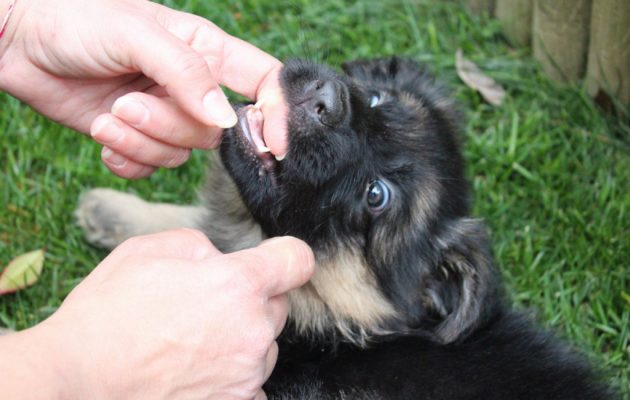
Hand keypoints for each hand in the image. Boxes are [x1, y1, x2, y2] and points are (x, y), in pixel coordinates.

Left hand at [0, 0, 288, 177]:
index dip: (278, 114)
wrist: (19, 41)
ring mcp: (165, 116)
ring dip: (140, 141)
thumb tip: (227, 120)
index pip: (264, 83)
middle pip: (215, 132)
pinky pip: (151, 168)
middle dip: (170, 126)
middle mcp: (192, 87)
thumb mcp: (138, 35)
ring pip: (181, 153)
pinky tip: (103, 134)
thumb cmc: (76, 19)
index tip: (273, 146)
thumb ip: (187, 75)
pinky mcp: (138, 139)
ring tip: (109, 114)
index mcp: (207, 51)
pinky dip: (126, 158)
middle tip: (128, 103)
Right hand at [0, 230, 313, 399]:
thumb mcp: (150, 250)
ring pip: (264, 346)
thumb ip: (202, 246)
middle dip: (251, 301)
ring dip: (242, 339)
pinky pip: (250, 382)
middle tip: (206, 306)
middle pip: (277, 306)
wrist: (77, 378)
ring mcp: (246, 374)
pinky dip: (231, 375)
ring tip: (192, 342)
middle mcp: (252, 331)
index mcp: (237, 284)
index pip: (296, 260)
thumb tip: (221, 259)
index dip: (286, 257)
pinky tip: (196, 370)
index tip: (275, 262)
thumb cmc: (108, 312)